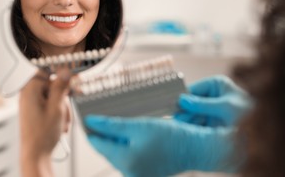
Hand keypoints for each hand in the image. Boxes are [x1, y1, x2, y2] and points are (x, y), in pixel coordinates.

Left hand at [19, 68, 70, 176]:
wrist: (36, 154)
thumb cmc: (42, 135)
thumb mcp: (57, 107)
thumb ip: (61, 87)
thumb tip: (65, 71)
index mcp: (30, 90)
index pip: (48, 72)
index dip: (62, 76)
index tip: (73, 81)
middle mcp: (28, 94)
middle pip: (53, 85)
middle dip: (63, 98)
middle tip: (64, 110)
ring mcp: (31, 102)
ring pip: (55, 96)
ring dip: (62, 108)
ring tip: (61, 121)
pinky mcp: (35, 110)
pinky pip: (51, 105)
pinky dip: (58, 113)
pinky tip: (58, 124)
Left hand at [85, 116, 240, 176]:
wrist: (195, 148)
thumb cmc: (171, 137)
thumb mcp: (139, 125)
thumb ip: (112, 125)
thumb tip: (91, 121)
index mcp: (124, 161)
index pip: (96, 142)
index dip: (92, 126)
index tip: (88, 113)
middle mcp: (127, 172)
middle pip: (105, 148)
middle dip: (104, 131)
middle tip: (105, 113)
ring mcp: (135, 174)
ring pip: (116, 151)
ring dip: (116, 137)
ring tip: (121, 121)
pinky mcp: (143, 173)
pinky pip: (127, 156)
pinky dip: (127, 143)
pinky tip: (133, 132)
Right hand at [175, 75, 251, 126]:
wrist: (264, 131)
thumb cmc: (250, 113)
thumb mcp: (226, 107)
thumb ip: (203, 104)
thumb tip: (183, 101)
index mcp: (217, 84)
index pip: (194, 89)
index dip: (183, 98)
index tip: (173, 106)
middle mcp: (213, 95)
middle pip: (192, 102)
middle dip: (185, 111)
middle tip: (176, 119)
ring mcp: (213, 108)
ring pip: (194, 114)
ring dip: (189, 120)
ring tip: (182, 126)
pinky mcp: (213, 122)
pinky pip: (199, 123)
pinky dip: (194, 127)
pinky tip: (190, 131)